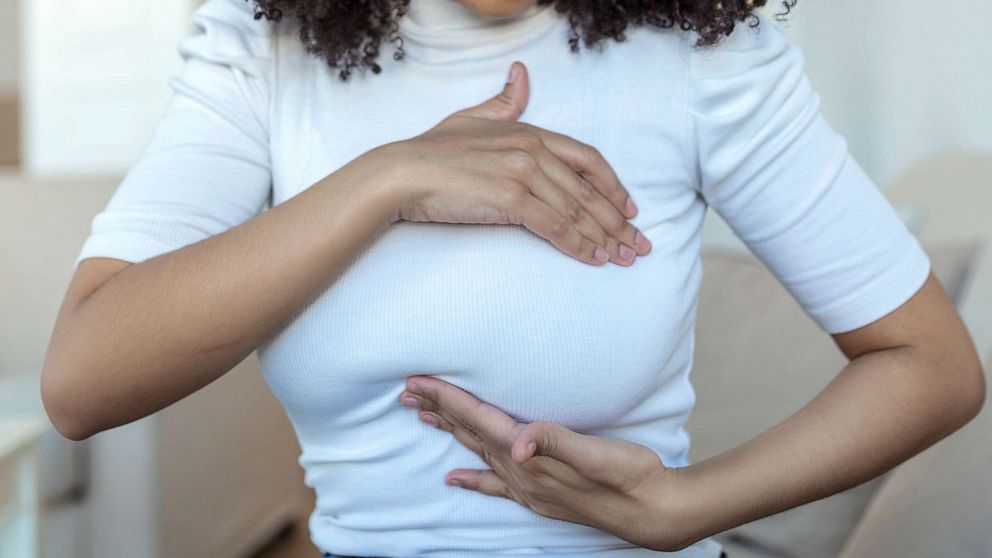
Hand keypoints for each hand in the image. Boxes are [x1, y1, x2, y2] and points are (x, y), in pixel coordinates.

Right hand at [377, 60, 651, 265]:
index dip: (613, 186)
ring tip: (621, 259)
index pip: (588, 159)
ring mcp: (523, 174)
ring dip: (603, 239)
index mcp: (530, 132)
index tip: (631, 208)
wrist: (403, 172)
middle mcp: (533, 151)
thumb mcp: (472, 117)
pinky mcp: (510, 200)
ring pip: (576, 212)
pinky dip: (577, 246)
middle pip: (589, 190)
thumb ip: (504, 102)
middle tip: (638, 246)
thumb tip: (522, 74)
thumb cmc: (433, 150)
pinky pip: (554, 227)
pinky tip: (591, 259)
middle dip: (618, 222)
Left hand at [397, 374, 690, 550]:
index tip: (417, 381)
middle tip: (407, 391)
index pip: (478, 420)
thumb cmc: (630, 476)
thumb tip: (520, 443)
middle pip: (470, 434)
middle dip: (438, 410)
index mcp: (530, 458)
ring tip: (423, 416)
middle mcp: (522, 474)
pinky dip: (473, 478)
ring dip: (451, 432)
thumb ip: (557, 443)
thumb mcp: (598, 454)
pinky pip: (494, 484)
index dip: (447, 398)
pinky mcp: (540, 494)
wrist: (654, 512)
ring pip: (478, 453)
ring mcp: (529, 487)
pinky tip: (454, 479)